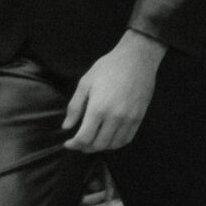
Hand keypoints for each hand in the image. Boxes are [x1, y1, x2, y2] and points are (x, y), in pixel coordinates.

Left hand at [62, 30, 165, 152]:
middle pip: (98, 145)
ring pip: (113, 145)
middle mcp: (114, 117)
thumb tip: (67, 127)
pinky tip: (110, 138)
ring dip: (101, 147)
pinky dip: (116, 143)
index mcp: (98, 108)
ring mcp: (129, 119)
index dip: (74, 145)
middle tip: (80, 142)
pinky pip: (127, 139)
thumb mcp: (86, 82)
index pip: (84, 138)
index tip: (68, 143)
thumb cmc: (109, 67)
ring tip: (94, 140)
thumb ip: (74, 106)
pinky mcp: (139, 117)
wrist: (137, 58)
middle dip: (85, 147)